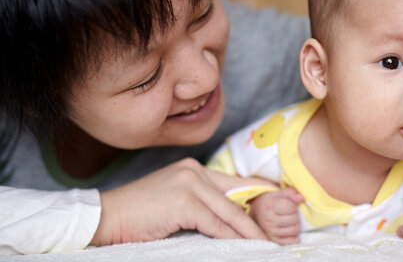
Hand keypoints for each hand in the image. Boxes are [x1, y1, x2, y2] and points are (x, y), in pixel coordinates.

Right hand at [90, 158, 266, 245]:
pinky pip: (216, 224)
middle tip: (283, 225)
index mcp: (194, 169)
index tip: (284, 200)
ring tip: (268, 242)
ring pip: (229, 212)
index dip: (260, 191)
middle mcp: (194, 170)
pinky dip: (232, 237)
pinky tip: (246, 246)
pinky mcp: (184, 201)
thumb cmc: (138, 214)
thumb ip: (202, 204)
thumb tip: (230, 221)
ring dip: (250, 231)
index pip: (235, 181)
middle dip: (261, 212)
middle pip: (237, 195)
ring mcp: (189, 183)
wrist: (105, 217)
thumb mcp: (176, 202)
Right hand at [249, 188, 303, 244]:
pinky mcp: (274, 240)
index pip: (290, 207)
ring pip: (294, 230)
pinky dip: (294, 237)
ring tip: (290, 221)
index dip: (293, 205)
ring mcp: (271, 232)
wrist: (257, 212)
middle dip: (295, 215)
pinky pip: (290, 241)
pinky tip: (291, 231)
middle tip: (290, 213)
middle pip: (294, 219)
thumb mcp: (279, 194)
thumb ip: (290, 193)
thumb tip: (301, 197)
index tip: (289, 204)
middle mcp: (269, 220)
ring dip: (296, 225)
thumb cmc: (270, 202)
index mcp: (270, 206)